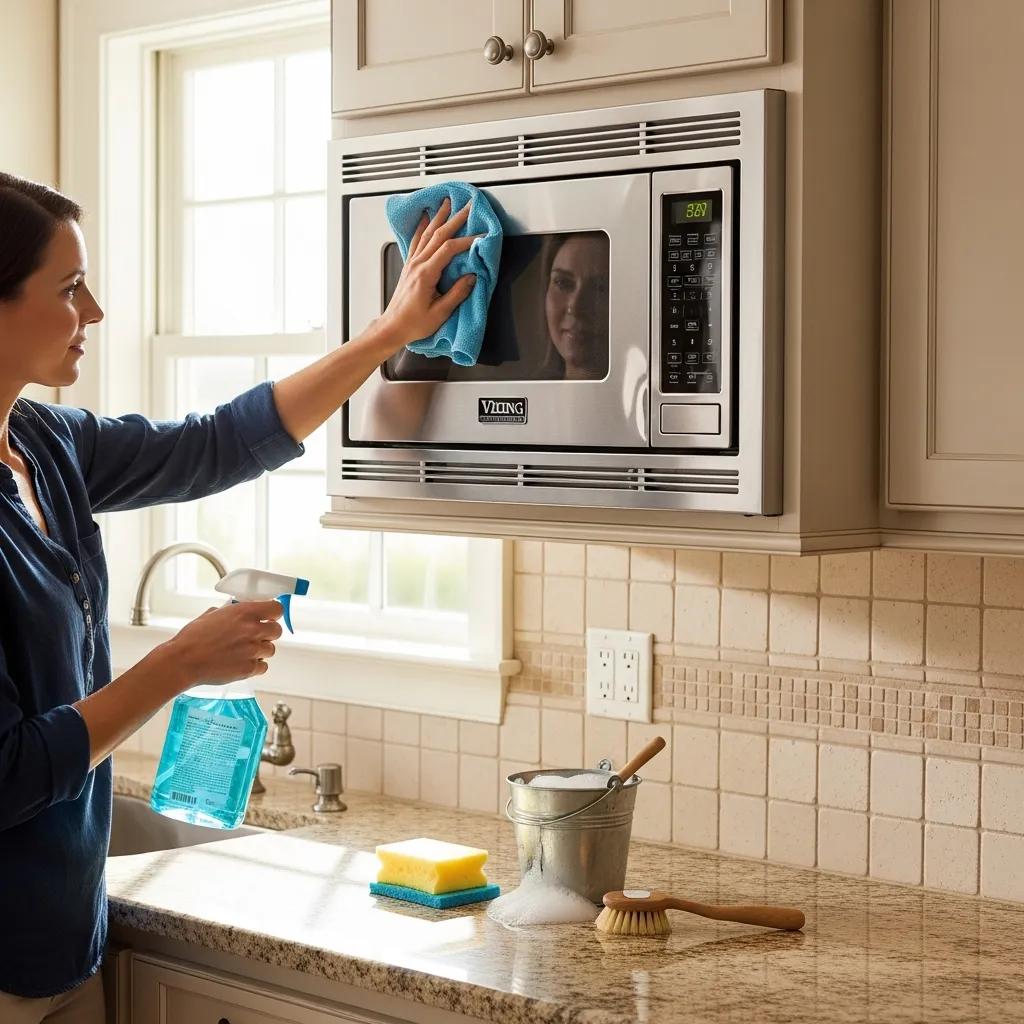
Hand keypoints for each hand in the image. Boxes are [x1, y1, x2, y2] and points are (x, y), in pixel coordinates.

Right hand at [160, 600, 283, 691]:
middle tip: (255, 637)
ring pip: (270, 650)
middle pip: (277, 631)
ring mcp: (252, 650)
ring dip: (260, 651)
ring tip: (243, 652)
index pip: (277, 609)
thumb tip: (237, 610)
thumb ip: (230, 612)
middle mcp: (252, 630)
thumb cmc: (192, 638)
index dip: (273, 614)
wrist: (183, 661)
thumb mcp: (212, 615)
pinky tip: (242, 663)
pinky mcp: (249, 669)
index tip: (269, 617)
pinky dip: (255, 666)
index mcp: (244, 613)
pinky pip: (263, 667)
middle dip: (268, 634)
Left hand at [379, 197, 478, 349]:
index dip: (466, 241)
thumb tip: (472, 277)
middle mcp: (417, 264)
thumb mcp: (440, 313)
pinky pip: (416, 240)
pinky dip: (422, 226)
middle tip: (467, 207)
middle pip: (438, 235)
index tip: (480, 237)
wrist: (393, 327)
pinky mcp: (409, 266)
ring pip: (427, 234)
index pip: (449, 250)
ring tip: (448, 203)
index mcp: (426, 275)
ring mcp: (412, 263)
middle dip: (455, 219)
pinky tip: (425, 218)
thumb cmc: (414, 324)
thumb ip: (457, 294)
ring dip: (439, 217)